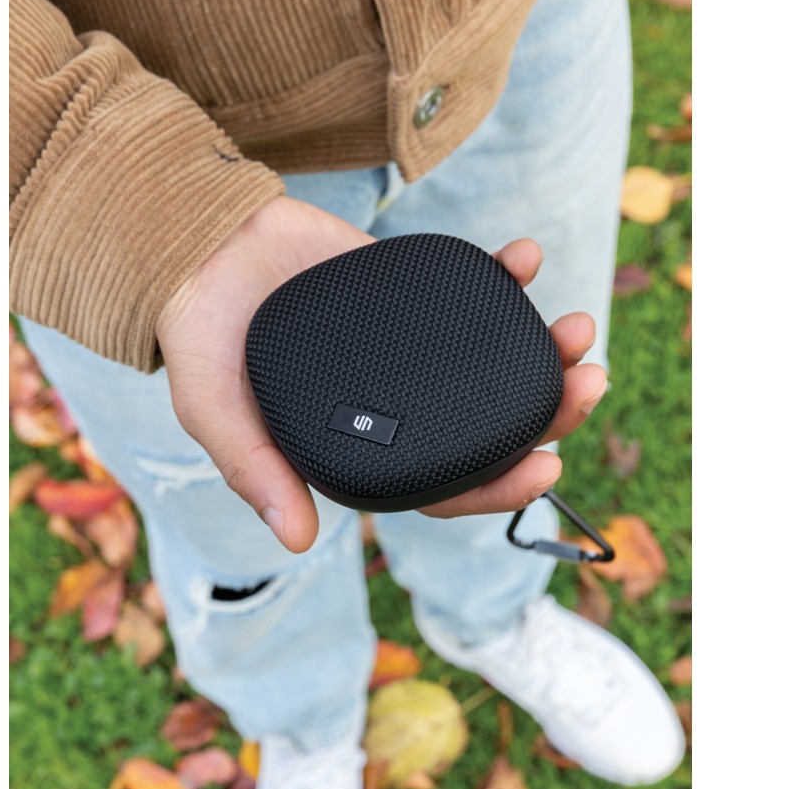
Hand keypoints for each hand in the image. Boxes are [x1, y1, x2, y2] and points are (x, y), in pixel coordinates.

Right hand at [156, 196, 606, 552]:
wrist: (199, 248)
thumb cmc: (202, 342)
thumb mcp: (214, 410)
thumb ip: (254, 469)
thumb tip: (297, 539)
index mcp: (363, 450)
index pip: (443, 484)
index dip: (498, 486)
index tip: (547, 469)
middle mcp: (400, 406)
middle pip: (489, 425)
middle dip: (548, 413)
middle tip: (588, 385)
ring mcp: (413, 350)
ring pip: (494, 362)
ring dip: (543, 350)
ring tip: (578, 329)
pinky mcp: (413, 293)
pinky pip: (468, 291)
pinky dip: (502, 276)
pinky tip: (526, 259)